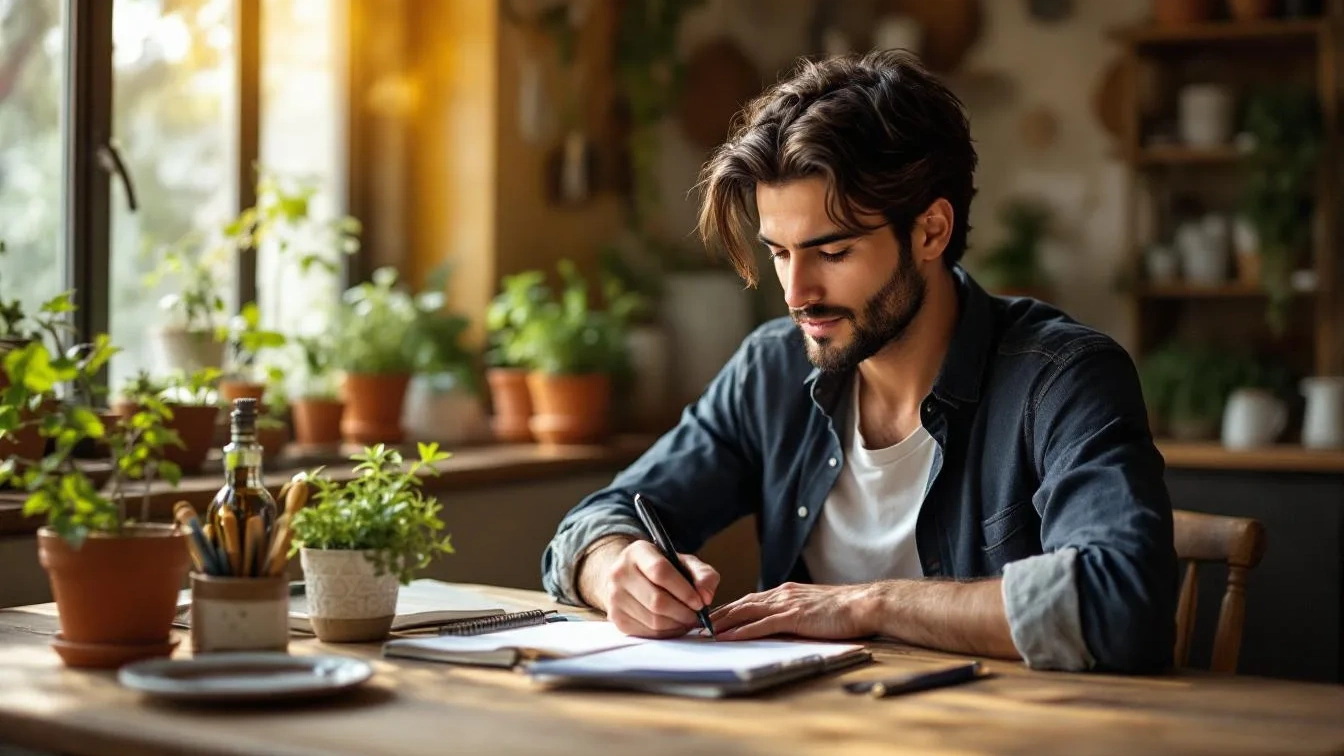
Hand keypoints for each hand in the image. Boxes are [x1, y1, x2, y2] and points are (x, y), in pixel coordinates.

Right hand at [587, 539, 719, 638]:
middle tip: (696, 615)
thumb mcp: (684, 562)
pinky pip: (647, 632)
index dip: (684, 590)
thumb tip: (706, 597)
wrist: (629, 577)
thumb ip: (703, 574)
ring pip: (653, 620)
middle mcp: (620, 573)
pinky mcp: (616, 617)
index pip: (660, 571)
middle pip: (657, 601)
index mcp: (638, 552)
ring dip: (677, 624)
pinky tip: (674, 625)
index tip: (700, 602)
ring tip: (687, 620)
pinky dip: (666, 633)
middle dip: (683, 612)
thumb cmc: (662, 569)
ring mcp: (614, 597)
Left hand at [709, 582, 873, 640]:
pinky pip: (762, 624)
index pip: (749, 600)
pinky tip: (728, 637)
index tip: (710, 619)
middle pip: (741, 603)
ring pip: (746, 611)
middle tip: (697, 626)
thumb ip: (793, 613)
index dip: (728, 609)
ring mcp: (787, 604)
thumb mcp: (811, 608)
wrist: (864, 604)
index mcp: (785, 592)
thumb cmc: (843, 610)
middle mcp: (782, 594)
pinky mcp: (795, 617)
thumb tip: (778, 624)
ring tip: (704, 632)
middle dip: (718, 615)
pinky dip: (742, 630)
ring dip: (723, 622)